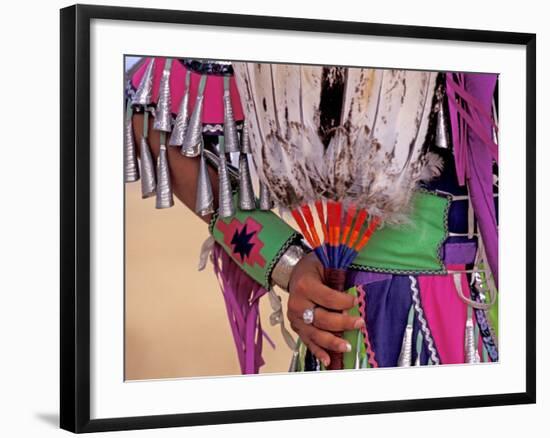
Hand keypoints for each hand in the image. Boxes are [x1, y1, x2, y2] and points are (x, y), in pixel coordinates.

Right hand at [287, 252, 364, 366]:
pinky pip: (308, 342)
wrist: (293, 272)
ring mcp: (296, 318)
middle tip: (359, 324)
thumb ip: (338, 275)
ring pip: (315, 334)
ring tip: (347, 347)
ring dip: (332, 342)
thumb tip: (355, 291)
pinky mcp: (297, 327)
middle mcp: (297, 304)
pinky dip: (318, 352)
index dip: (344, 302)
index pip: (328, 298)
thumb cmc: (312, 268)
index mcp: (305, 286)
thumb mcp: (324, 262)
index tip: (356, 301)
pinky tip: (328, 360)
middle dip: (343, 323)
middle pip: (322, 319)